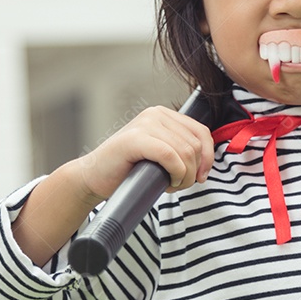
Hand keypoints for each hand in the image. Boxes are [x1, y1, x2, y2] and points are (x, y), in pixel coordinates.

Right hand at [70, 106, 214, 203]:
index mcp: (163, 115)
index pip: (201, 132)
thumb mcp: (159, 154)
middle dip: (193, 171)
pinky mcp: (135, 139)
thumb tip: (207, 160)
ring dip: (184, 176)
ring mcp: (144, 124)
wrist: (93, 177)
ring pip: (185, 151)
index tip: (201, 176)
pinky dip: (175, 173)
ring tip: (170, 185)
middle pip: (195, 144)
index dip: (207, 157)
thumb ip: (179, 149)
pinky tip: (167, 183)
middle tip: (178, 185)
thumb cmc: (127, 170)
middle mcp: (155, 114)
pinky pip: (170, 156)